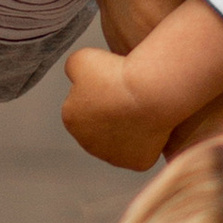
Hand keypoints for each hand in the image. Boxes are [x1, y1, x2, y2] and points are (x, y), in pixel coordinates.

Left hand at [60, 45, 174, 171]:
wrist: (149, 93)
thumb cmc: (117, 75)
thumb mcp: (81, 58)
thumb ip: (72, 68)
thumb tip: (76, 75)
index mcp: (71, 119)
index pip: (82, 105)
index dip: (99, 93)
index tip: (113, 84)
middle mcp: (88, 144)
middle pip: (100, 127)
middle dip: (111, 115)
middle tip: (128, 96)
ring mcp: (114, 157)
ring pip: (120, 141)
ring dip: (127, 129)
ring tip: (141, 109)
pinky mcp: (137, 163)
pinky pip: (142, 151)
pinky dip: (147, 140)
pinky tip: (151, 124)